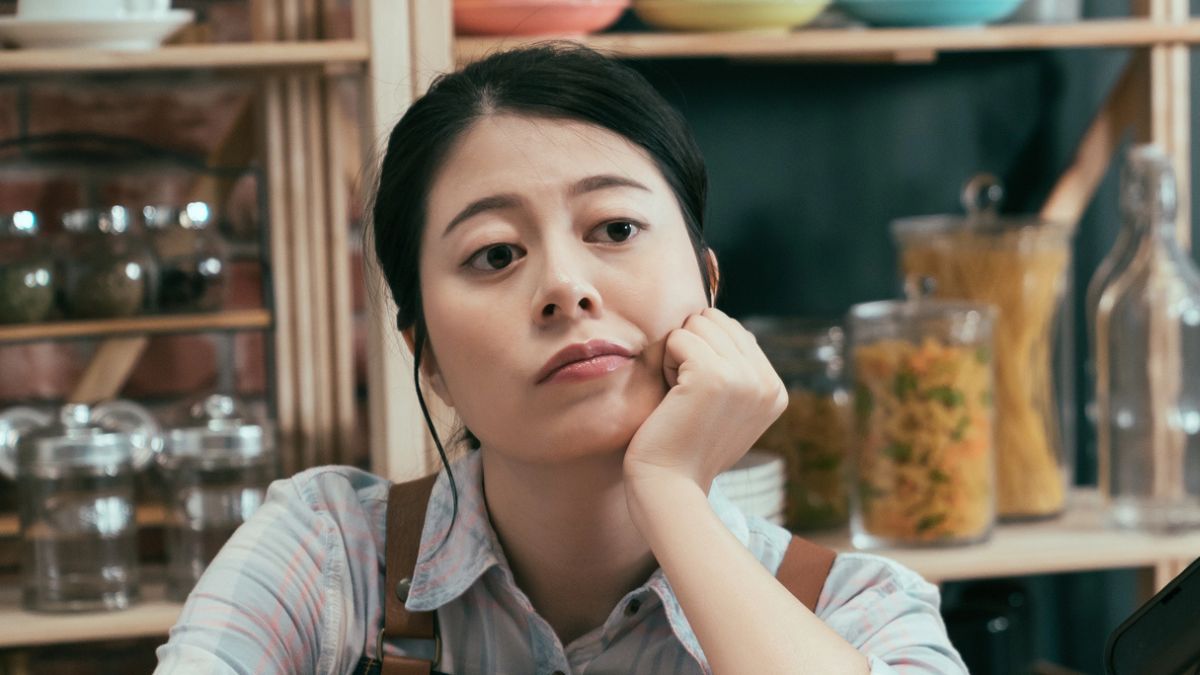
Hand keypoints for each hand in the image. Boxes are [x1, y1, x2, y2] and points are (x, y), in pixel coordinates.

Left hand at [622, 307, 787, 490]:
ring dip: (678, 354)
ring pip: (698, 324)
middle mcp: (767, 382)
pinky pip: (679, 337)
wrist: (669, 484)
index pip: (735, 330)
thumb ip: (734, 367)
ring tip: (680, 395)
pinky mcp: (714, 376)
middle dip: (691, 348)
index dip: (705, 354)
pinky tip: (671, 396)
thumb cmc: (685, 445)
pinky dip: (665, 362)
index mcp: (775, 389)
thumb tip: (713, 318)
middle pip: (716, 320)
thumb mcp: (726, 406)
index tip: (701, 398)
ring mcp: (745, 378)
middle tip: (686, 394)